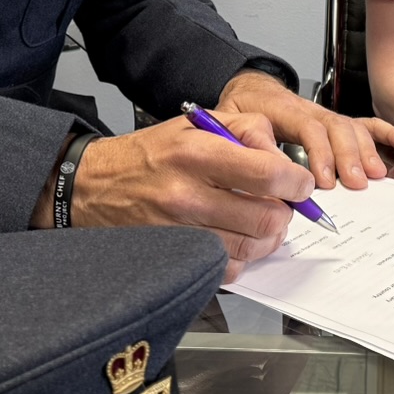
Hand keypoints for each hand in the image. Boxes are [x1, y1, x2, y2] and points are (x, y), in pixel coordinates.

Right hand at [67, 110, 314, 280]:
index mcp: (196, 154)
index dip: (296, 182)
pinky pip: (229, 269)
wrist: (94, 187)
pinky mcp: (177, 258)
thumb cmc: (149, 154)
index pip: (268, 174)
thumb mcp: (196, 123)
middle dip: (285, 211)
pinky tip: (235, 237)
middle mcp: (188, 195)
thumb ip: (246, 130)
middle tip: (280, 202)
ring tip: (259, 218)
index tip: (299, 184)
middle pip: (267, 218)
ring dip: (267, 236)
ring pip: (252, 247)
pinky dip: (242, 257)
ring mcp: (181, 232)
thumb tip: (281, 157)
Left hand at [217, 71, 393, 189]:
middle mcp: (309, 109)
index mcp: (281, 109)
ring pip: (352, 127)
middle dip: (348, 156)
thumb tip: (258, 170)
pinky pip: (366, 124)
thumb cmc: (238, 111)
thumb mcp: (228, 124)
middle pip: (336, 127)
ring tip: (374, 176)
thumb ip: (242, 144)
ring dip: (366, 151)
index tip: (324, 181)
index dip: (320, 153)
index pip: (308, 127)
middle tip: (355, 183)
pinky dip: (388, 134)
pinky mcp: (335, 122)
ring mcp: (325, 115)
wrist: (247, 90)